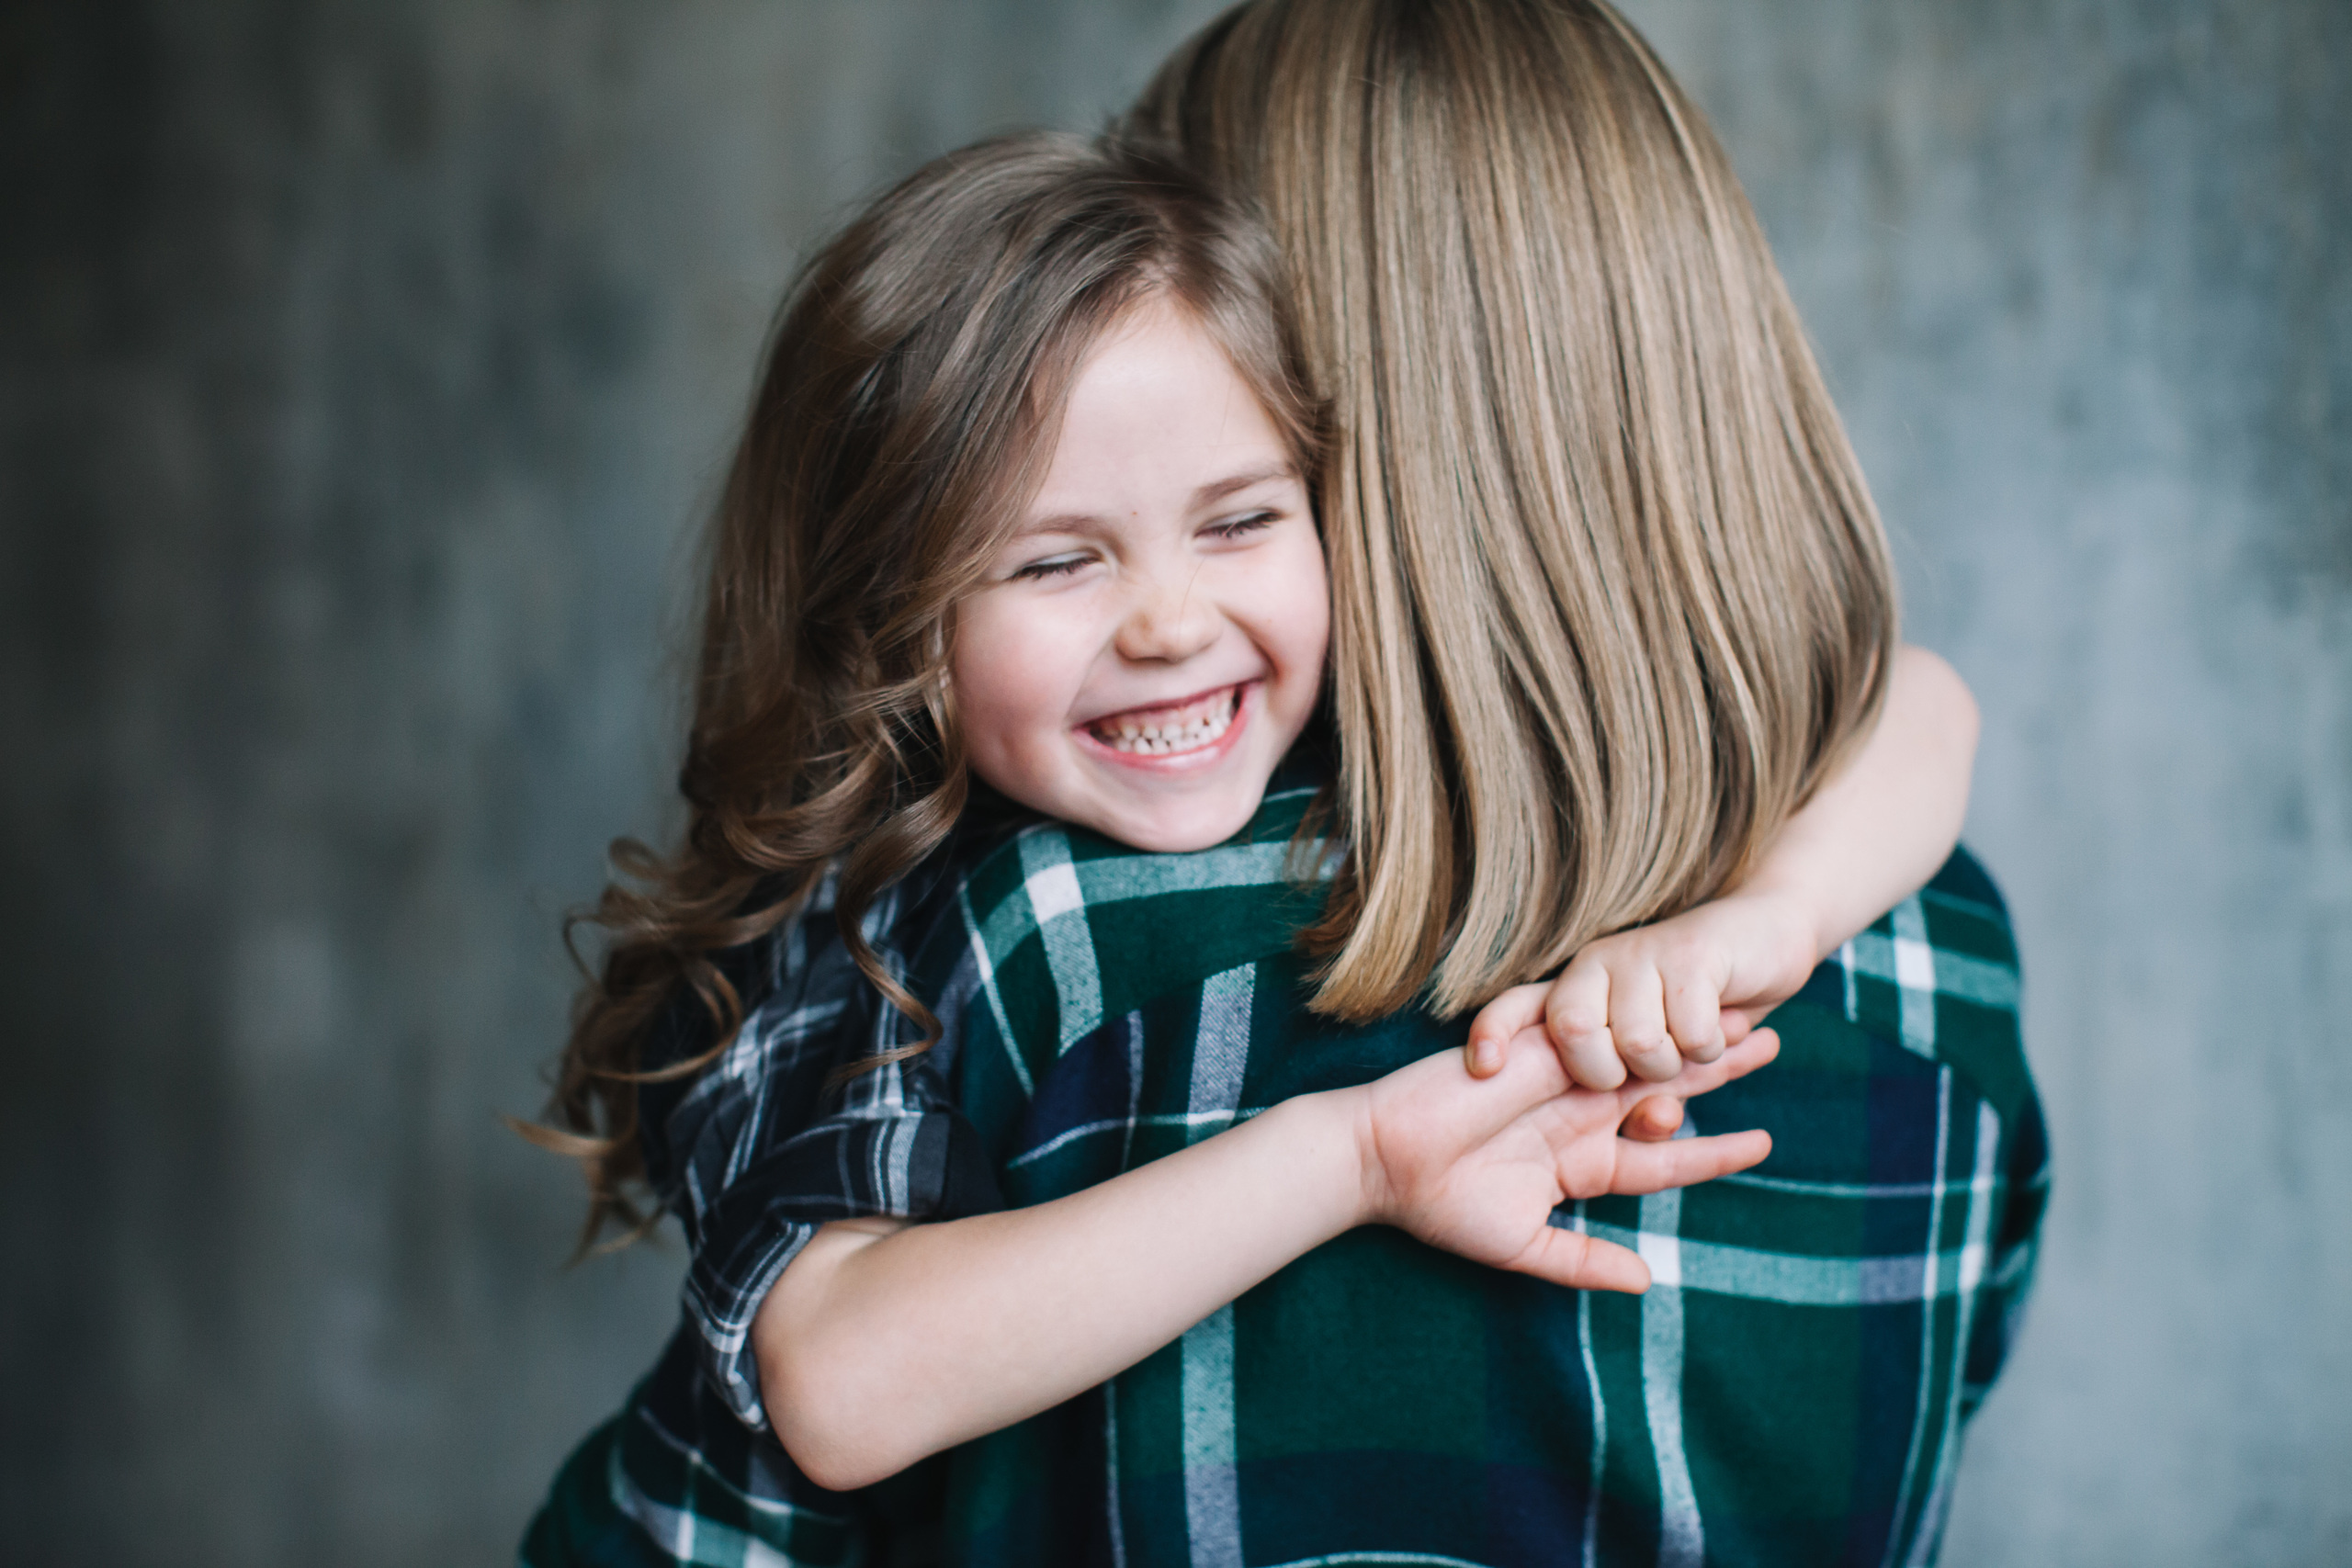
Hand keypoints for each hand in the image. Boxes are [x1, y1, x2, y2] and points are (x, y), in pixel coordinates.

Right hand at [1352, 1029, 1777, 1293]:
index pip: (1663, 1154)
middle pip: (1664, 1087)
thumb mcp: (1522, 1245)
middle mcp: (1580, 1115)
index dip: (1713, 1150)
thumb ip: (1583, 1261)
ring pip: (1641, 1049)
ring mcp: (1560, 1077)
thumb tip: (1648, 1283)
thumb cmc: (1442, 1206)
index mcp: (1583, 1162)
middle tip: (1772, 1040)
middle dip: (1717, 1066)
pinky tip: (1675, 995)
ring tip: (1742, 1008)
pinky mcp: (1534, 1045)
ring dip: (1689, 1030)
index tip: (1763, 1142)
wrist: (1381, 1158)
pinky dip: (1635, 1013)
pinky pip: (1596, 1025)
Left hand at [1464, 892, 1816, 1089]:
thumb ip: (1627, 1083)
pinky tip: (1723, 1023)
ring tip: (1691, 1045)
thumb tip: (1638, 1127)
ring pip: (1641, 1046)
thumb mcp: (1650, 1045)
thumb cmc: (1700, 1007)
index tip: (1484, 1069)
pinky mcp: (1692, 955)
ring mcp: (1641, 955)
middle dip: (1610, 1075)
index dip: (1492, 1034)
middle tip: (1646, 1067)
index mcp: (1574, 987)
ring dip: (1676, 1064)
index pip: (1513, 1006)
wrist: (1770, 934)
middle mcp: (1596, 965)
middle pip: (1573, 1034)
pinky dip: (1712, 1046)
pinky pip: (1693, 1034)